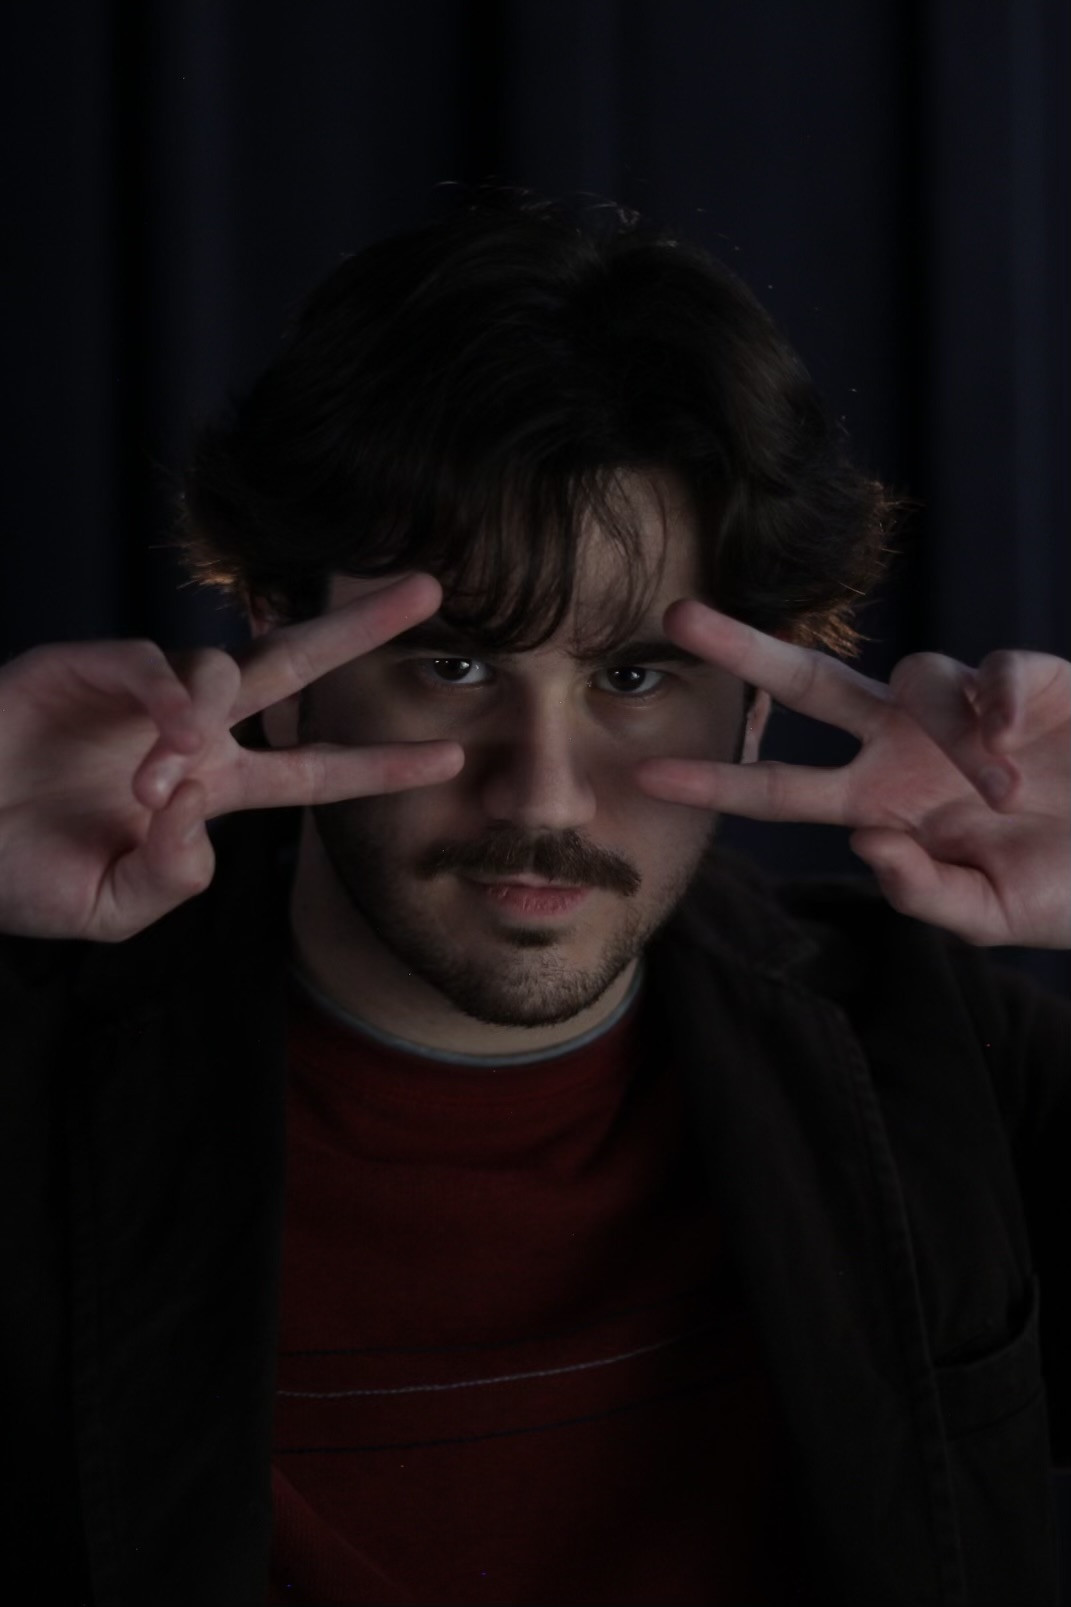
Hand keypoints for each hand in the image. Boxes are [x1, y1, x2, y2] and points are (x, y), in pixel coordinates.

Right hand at [0, 575, 462, 941]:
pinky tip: (156, 743)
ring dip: (201, 725)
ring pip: (218, 669)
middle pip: (292, 672)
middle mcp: (187, 733)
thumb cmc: (17, 872)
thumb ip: (169, 881)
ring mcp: (139, 695)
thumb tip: (201, 815)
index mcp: (205, 789)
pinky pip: (149, 664)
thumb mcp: (108, 910)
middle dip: (359, 631)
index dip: (379, 766)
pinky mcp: (85, 665)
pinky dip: (163, 699)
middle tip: (427, 588)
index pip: (311, 772)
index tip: (450, 758)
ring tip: (148, 786)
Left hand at [635, 601, 1070, 948]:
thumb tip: (866, 842)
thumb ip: (926, 895)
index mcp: (883, 804)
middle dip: (744, 650)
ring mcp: (961, 710)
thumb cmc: (1066, 884)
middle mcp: (905, 747)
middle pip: (807, 686)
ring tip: (1006, 790)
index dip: (718, 781)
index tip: (646, 775)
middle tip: (679, 618)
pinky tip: (1013, 735)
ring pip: (914, 678)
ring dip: (951, 735)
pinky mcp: (1027, 680)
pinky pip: (991, 667)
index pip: (782, 789)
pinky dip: (994, 695)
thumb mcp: (992, 915)